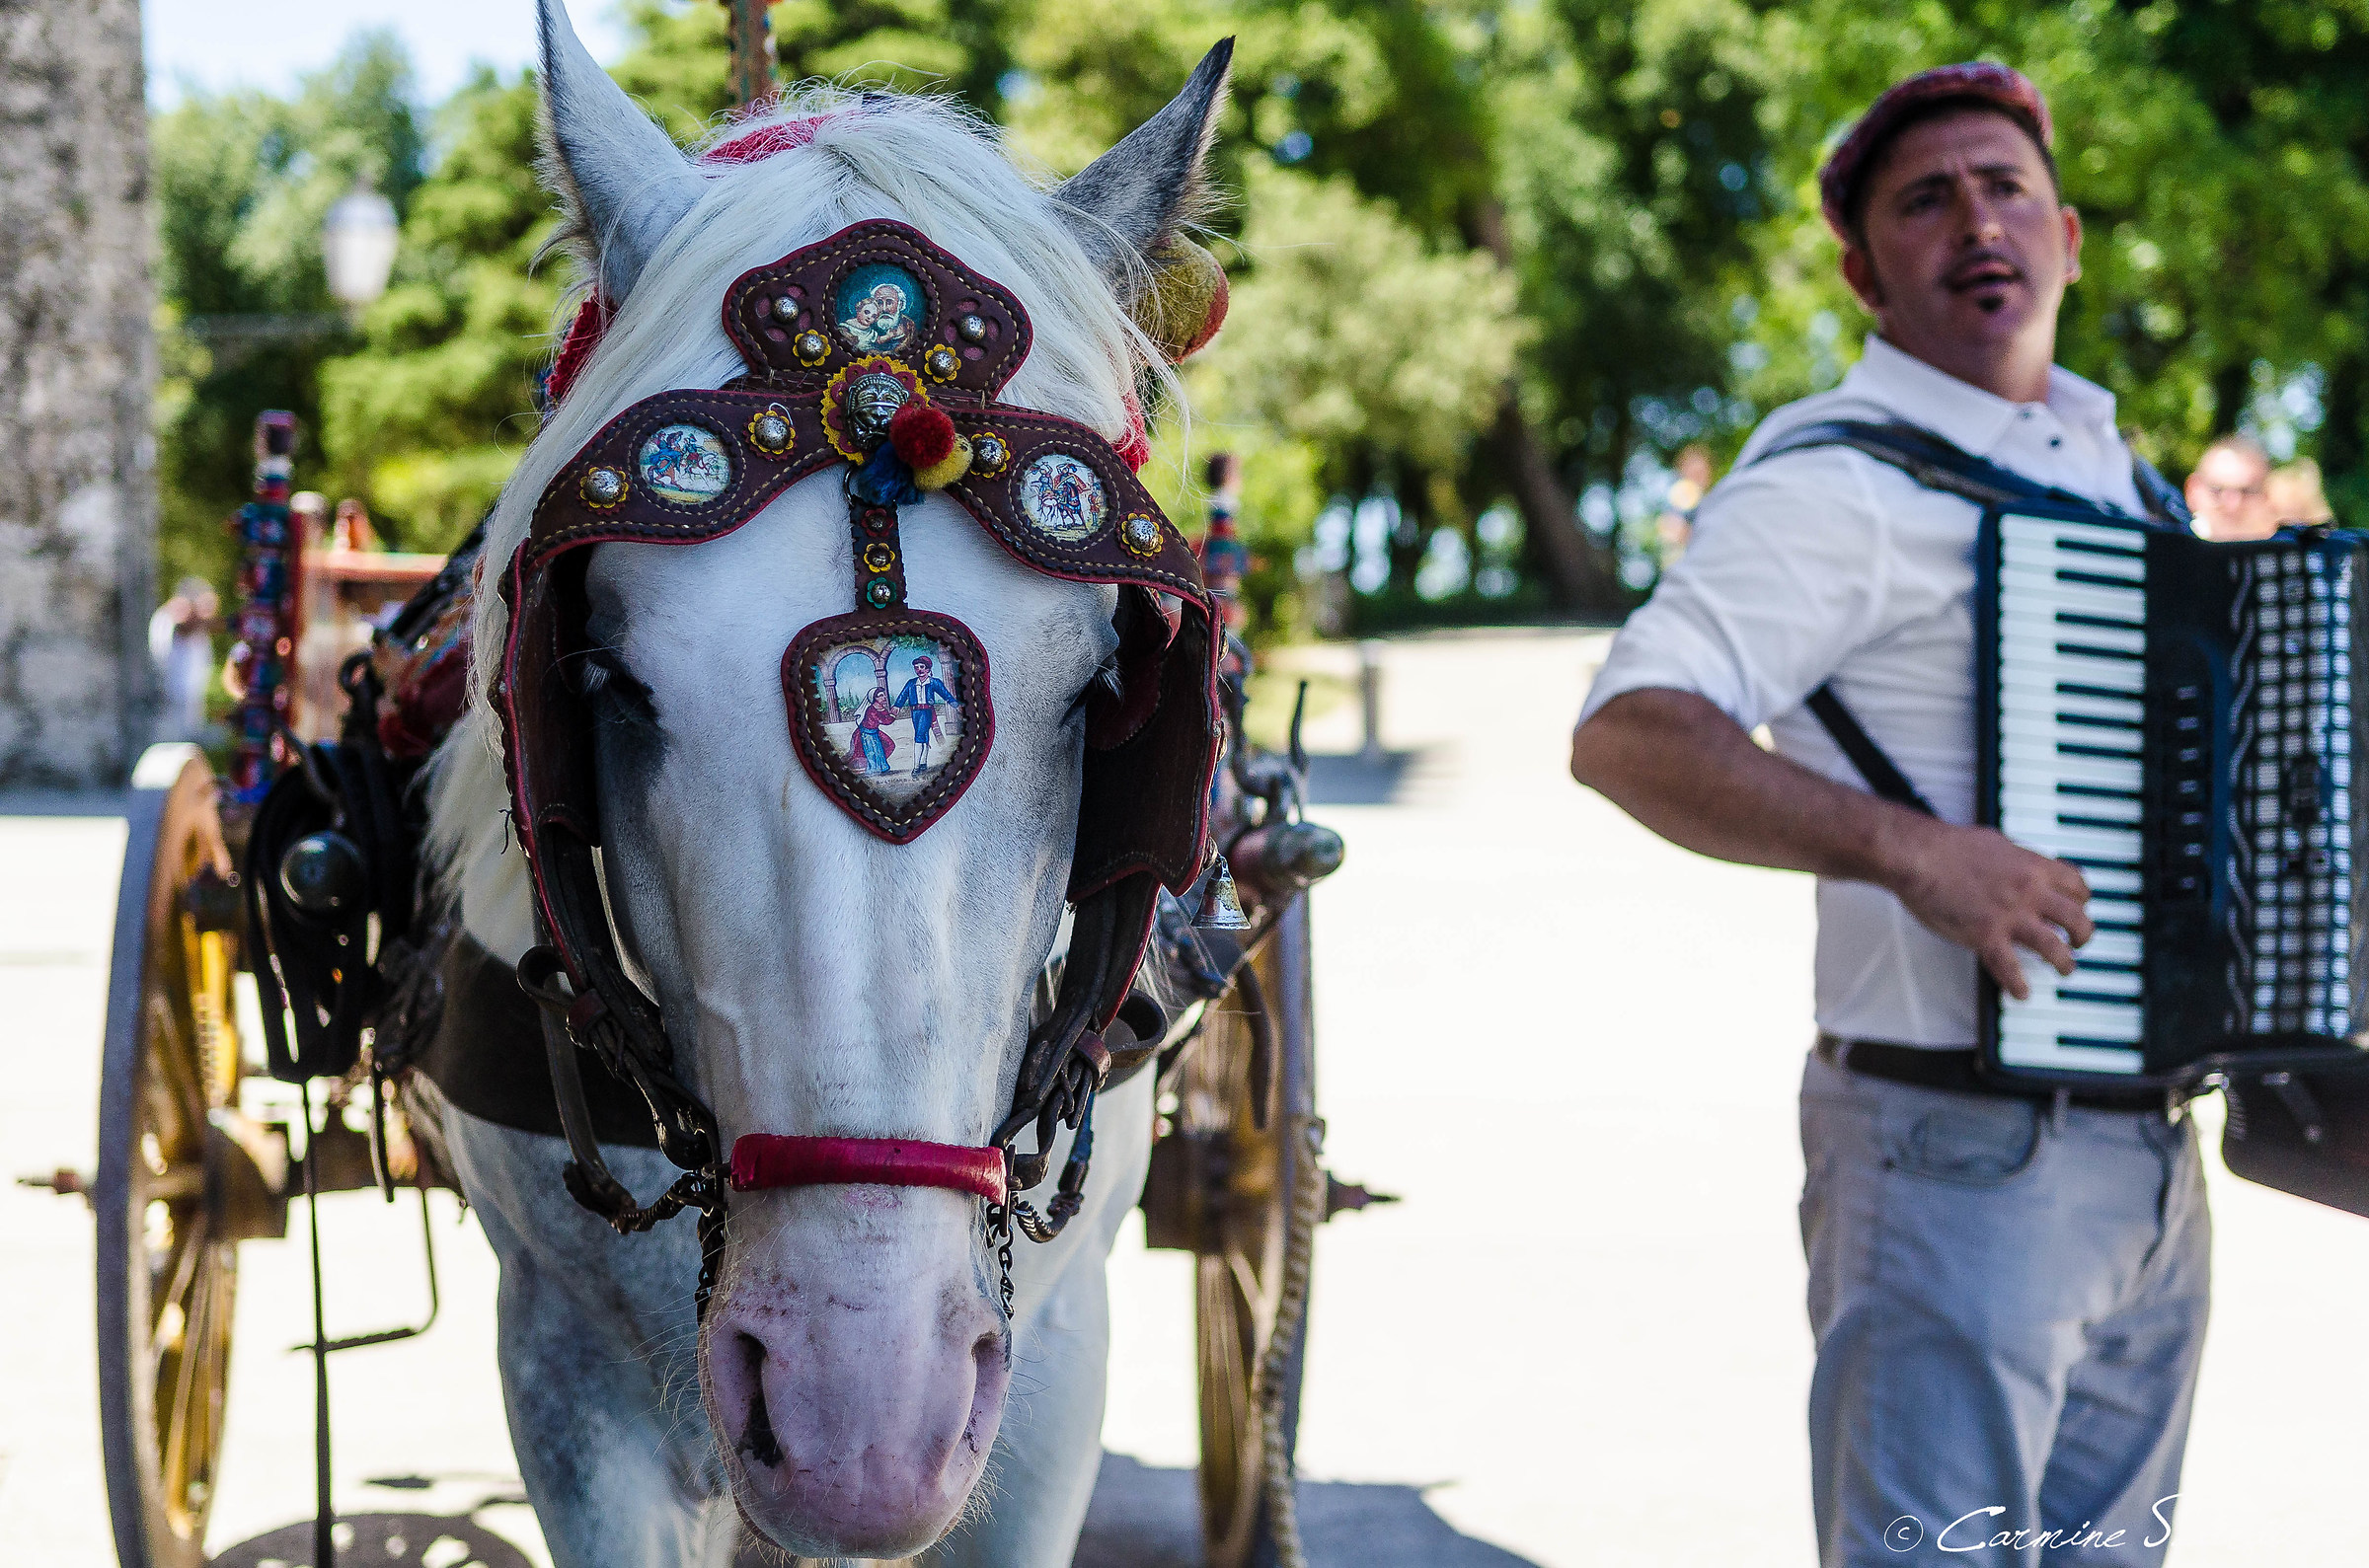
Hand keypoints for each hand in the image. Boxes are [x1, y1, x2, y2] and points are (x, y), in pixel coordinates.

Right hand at [1882, 816, 2093, 998]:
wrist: (1919, 855)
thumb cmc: (1949, 846)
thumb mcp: (1996, 843)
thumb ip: (2016, 859)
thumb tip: (2022, 865)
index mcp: (2033, 866)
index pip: (2077, 886)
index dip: (2081, 900)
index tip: (2076, 908)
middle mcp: (2029, 892)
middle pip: (2077, 918)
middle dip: (2083, 935)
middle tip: (2079, 943)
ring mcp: (2009, 916)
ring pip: (2054, 947)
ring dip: (2064, 963)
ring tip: (2064, 969)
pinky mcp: (1985, 935)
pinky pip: (2010, 968)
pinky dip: (2018, 985)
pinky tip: (2021, 992)